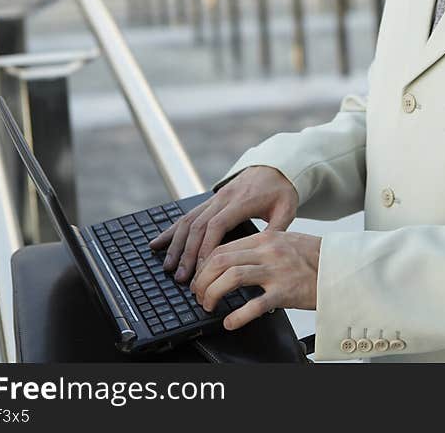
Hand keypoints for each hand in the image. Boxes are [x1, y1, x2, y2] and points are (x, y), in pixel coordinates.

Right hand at [149, 166, 298, 281]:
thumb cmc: (282, 190)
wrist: (276, 166)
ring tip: (168, 267)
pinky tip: (157, 243)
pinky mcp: (209, 200)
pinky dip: (171, 230)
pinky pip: (186, 215)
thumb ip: (276, 230)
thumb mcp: (287, 209)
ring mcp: (214, 199)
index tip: (201, 269)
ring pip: (188, 221)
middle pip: (198, 226)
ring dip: (176, 245)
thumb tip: (264, 253)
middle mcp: (223, 199)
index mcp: (241, 202)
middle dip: (187, 253)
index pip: (217, 225)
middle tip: (182, 278)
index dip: (206, 247)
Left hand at [190, 230, 320, 329]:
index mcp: (266, 238)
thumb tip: (237, 258)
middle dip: (202, 279)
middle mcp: (269, 251)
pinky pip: (255, 304)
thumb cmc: (316, 257)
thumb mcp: (287, 241)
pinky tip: (230, 322)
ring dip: (213, 293)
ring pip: (232, 277)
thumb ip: (263, 245)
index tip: (200, 278)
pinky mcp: (286, 291)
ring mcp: (277, 271)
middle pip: (221, 261)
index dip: (205, 265)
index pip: (224, 247)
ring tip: (209, 305)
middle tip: (198, 294)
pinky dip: (238, 315)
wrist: (343, 267)